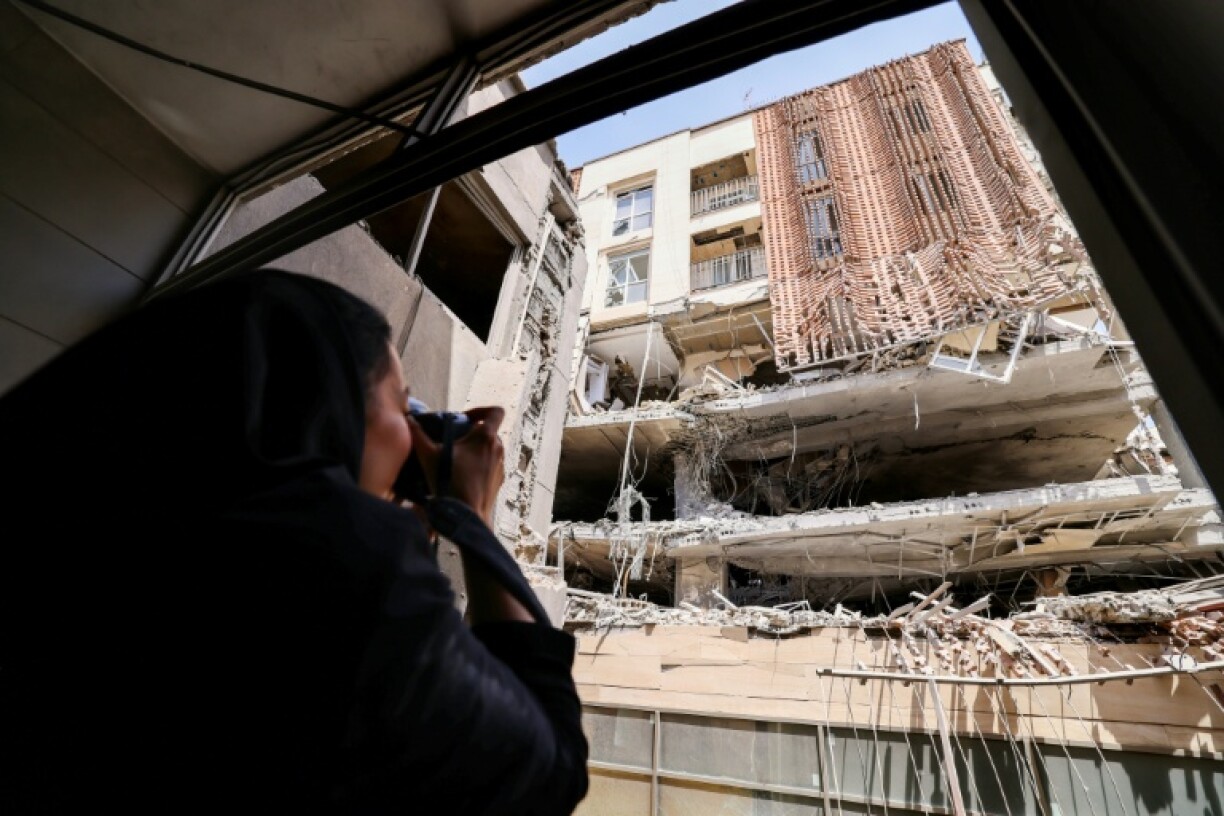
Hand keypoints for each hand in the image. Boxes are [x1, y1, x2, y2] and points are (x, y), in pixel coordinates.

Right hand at [406, 405, 505, 525]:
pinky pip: (491, 465)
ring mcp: (501, 465)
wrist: (467, 517)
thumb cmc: (450, 484)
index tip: (465, 418)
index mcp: (486, 438)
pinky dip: (479, 465)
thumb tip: (409, 420)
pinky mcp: (499, 480)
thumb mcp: (429, 456)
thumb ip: (418, 435)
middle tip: (454, 439)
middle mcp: (498, 449)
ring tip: (456, 459)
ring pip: (490, 448)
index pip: (495, 411)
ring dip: (475, 449)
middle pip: (489, 431)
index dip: (481, 410)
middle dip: (472, 432)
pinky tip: (462, 475)